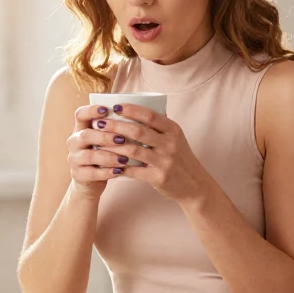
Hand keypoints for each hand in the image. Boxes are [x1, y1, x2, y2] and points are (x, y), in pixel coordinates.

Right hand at [65, 103, 129, 198]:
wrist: (91, 180)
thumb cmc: (102, 154)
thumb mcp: (104, 139)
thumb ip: (113, 128)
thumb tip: (137, 115)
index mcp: (80, 128)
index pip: (80, 114)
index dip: (91, 110)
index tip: (106, 110)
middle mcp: (74, 142)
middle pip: (85, 135)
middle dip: (105, 136)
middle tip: (122, 139)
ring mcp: (74, 159)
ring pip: (90, 156)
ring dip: (109, 156)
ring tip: (125, 159)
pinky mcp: (78, 175)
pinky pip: (92, 173)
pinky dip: (107, 172)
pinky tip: (119, 171)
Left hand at [93, 103, 212, 204]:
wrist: (195, 185)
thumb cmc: (181, 159)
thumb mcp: (176, 139)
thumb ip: (159, 127)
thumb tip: (135, 111)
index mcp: (173, 130)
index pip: (150, 115)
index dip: (131, 110)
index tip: (115, 107)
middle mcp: (170, 144)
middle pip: (138, 131)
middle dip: (116, 126)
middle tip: (99, 123)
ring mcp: (165, 161)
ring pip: (133, 150)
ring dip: (113, 146)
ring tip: (98, 142)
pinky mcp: (159, 177)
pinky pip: (134, 171)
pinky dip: (119, 166)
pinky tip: (107, 163)